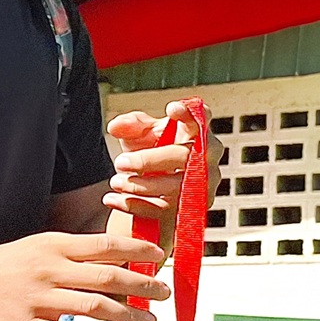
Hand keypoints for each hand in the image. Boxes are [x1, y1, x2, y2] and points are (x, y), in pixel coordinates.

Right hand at [0, 231, 168, 320]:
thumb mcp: (33, 248)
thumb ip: (68, 253)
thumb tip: (111, 260)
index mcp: (52, 246)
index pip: (104, 244)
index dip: (136, 251)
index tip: (160, 257)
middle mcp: (48, 270)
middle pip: (107, 277)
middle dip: (142, 285)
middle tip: (164, 293)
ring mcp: (38, 300)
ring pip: (95, 308)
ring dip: (128, 317)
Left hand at [104, 106, 218, 222]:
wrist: (149, 188)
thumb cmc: (150, 152)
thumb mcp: (138, 135)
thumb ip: (129, 125)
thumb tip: (116, 127)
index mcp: (196, 132)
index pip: (202, 118)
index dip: (191, 113)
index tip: (171, 110)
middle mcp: (206, 158)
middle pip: (185, 157)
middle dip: (149, 160)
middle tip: (120, 162)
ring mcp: (203, 186)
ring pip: (176, 187)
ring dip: (141, 186)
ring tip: (116, 182)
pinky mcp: (190, 210)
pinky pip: (164, 210)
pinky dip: (135, 205)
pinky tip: (113, 199)